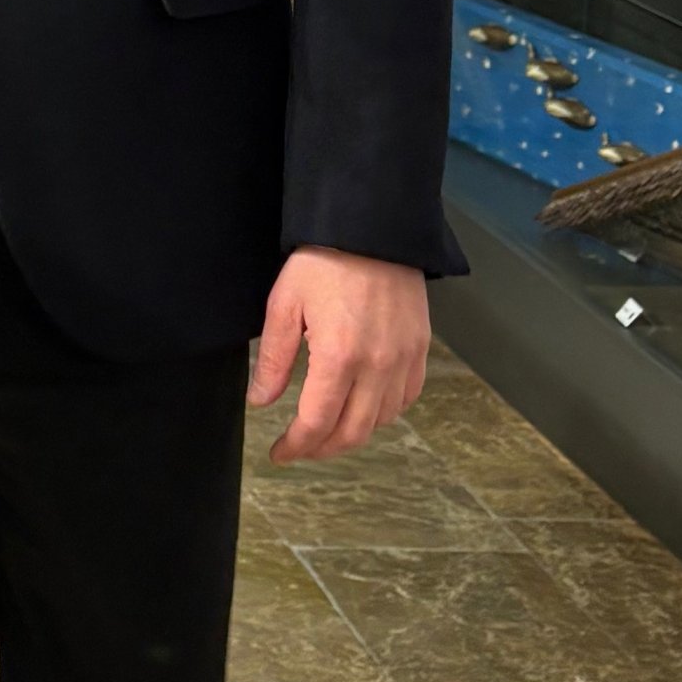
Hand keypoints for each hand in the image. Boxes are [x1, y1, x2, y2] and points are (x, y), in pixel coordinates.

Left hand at [249, 246, 428, 461]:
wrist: (373, 228)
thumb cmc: (324, 261)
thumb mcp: (284, 305)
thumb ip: (274, 359)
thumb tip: (261, 401)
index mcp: (338, 356)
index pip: (317, 422)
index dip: (296, 446)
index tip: (279, 454)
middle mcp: (377, 365)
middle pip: (352, 432)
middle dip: (321, 449)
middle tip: (299, 449)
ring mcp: (404, 358)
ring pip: (381, 420)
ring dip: (352, 434)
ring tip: (326, 431)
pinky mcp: (420, 348)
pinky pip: (406, 398)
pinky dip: (384, 414)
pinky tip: (363, 409)